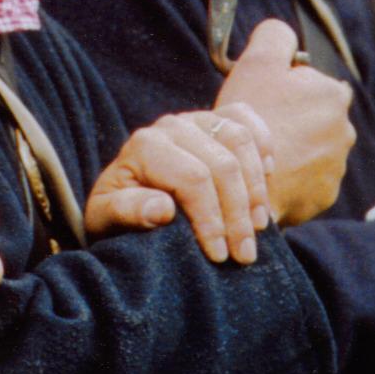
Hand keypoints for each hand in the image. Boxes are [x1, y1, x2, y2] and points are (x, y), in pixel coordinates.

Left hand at [87, 105, 272, 262]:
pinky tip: (267, 179)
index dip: (212, 219)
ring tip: (258, 226)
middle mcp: (172, 125)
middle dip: (238, 214)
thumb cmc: (119, 211)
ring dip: (256, 188)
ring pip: (241, 141)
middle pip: (223, 164)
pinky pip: (249, 122)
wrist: (129, 193)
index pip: (194, 179)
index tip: (218, 255)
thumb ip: (126, 212)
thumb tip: (162, 209)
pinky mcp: (216, 118)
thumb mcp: (107, 219)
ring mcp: (197, 118)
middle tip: (244, 254)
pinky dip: (264, 147)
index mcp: (145, 145)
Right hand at [215, 19, 354, 224]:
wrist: (250, 187)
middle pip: (311, 117)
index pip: (308, 83)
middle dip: (291, 121)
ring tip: (264, 156)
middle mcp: (345, 129)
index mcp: (333, 94)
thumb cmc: (252, 123)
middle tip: (260, 130)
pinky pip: (308, 179)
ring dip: (293, 150)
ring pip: (311, 149)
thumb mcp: (257, 64)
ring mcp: (337, 165)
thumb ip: (275, 36)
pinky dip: (293, 177)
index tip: (263, 103)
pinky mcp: (326, 193)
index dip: (281, 90)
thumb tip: (285, 33)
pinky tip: (271, 176)